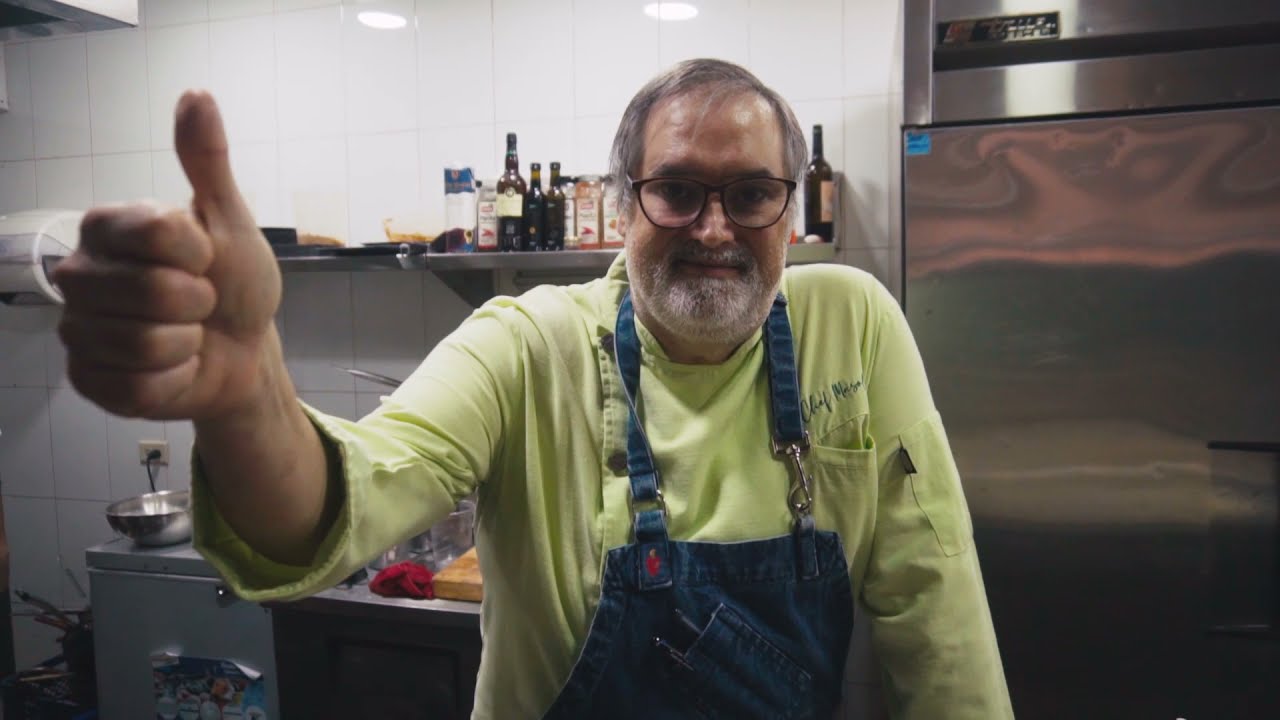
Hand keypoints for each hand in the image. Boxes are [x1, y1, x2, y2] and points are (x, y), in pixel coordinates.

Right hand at [53, 91, 281, 420]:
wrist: (246, 350)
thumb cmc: (234, 284)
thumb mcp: (231, 221)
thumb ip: (208, 162)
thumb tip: (196, 95)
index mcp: (107, 228)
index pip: (155, 231)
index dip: (198, 251)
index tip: (207, 257)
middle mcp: (80, 275)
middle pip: (146, 291)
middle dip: (195, 301)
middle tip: (199, 301)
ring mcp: (79, 330)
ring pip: (140, 342)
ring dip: (185, 343)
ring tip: (187, 335)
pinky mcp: (88, 380)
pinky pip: (135, 386)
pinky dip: (171, 379)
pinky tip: (172, 368)